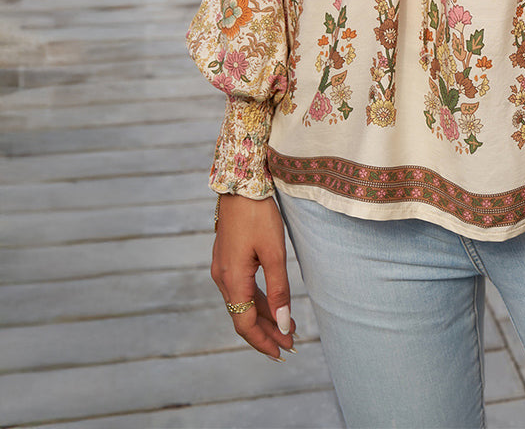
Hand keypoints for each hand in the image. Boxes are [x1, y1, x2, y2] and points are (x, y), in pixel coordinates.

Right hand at [211, 194, 295, 360]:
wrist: (241, 184)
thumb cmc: (258, 215)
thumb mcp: (274, 252)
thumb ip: (279, 289)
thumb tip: (284, 324)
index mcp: (232, 280)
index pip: (245, 323)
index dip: (264, 341)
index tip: (283, 352)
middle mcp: (222, 278)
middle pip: (243, 316)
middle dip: (267, 332)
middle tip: (290, 345)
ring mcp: (223, 268)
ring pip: (243, 302)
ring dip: (265, 316)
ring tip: (288, 327)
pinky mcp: (228, 258)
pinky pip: (243, 288)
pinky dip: (259, 300)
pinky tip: (275, 304)